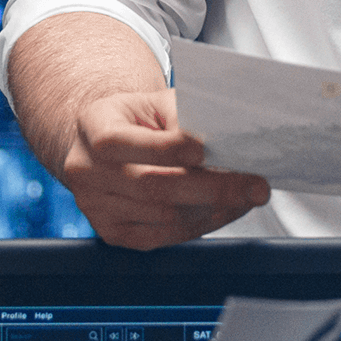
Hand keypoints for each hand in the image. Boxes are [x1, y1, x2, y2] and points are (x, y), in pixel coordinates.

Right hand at [58, 89, 268, 249]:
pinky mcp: (111, 232)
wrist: (114, 143)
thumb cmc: (144, 118)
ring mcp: (94, 205)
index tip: (209, 150)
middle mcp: (85, 168)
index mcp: (93, 124)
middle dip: (211, 188)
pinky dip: (199, 225)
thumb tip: (229, 141)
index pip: (121, 142)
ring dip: (213, 209)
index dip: (168, 148)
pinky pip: (161, 236)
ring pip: (162, 216)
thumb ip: (185, 117)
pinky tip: (222, 210)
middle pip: (150, 186)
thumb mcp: (158, 103)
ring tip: (246, 196)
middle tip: (255, 186)